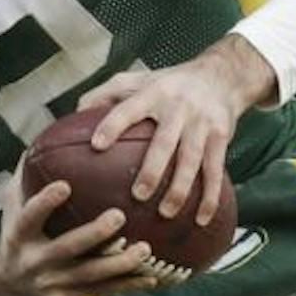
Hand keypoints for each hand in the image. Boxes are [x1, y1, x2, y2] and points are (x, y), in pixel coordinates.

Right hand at [0, 162, 160, 295]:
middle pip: (66, 248)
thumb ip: (27, 177)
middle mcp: (32, 262)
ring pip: (89, 276)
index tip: (64, 185)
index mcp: (18, 235)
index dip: (45, 203)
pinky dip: (127, 285)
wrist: (6, 286)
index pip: (30, 217)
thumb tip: (46, 137)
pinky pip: (100, 292)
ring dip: (119, 264)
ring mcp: (50, 284)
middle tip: (119, 216)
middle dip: (93, 234)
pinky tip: (152, 278)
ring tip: (146, 249)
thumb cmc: (17, 235)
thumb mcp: (12, 207)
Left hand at [77, 36, 271, 226]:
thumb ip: (105, 94)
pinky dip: (210, 197)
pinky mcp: (221, 137)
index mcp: (153, 93)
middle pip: (164, 141)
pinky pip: (215, 170)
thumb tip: (74, 116)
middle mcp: (178, 107)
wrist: (221, 76)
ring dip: (180, 189)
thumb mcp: (137, 79)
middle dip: (152, 170)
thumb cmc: (168, 83)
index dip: (112, 125)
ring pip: (191, 160)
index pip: (129, 108)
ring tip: (165, 213)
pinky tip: (201, 220)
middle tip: (138, 196)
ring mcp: (202, 123)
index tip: (96, 146)